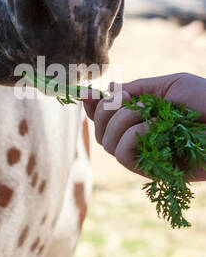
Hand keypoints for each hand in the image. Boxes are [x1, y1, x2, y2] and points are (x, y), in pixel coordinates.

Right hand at [82, 73, 205, 179]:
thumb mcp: (169, 85)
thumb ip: (137, 89)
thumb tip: (107, 90)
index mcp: (143, 115)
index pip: (106, 114)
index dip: (92, 105)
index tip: (88, 94)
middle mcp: (140, 136)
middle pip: (100, 130)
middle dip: (105, 110)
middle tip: (124, 99)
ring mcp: (146, 155)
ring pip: (107, 143)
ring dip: (119, 121)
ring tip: (145, 114)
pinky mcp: (153, 171)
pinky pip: (124, 156)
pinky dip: (131, 136)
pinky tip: (152, 126)